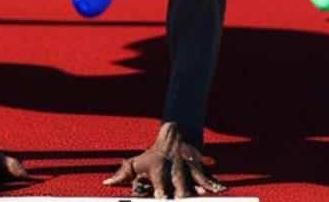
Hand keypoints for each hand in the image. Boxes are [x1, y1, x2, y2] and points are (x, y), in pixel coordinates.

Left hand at [103, 122, 225, 197]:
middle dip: (181, 195)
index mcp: (157, 170)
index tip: (161, 198)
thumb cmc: (154, 153)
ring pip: (194, 183)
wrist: (176, 133)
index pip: (158, 186)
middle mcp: (173, 170)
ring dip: (199, 191)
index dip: (160, 193)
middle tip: (182, 199)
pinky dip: (214, 183)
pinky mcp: (198, 168)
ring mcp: (187, 169)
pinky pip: (207, 177)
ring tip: (203, 196)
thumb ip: (123, 174)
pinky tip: (222, 189)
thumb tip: (106, 183)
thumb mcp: (137, 161)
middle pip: (178, 188)